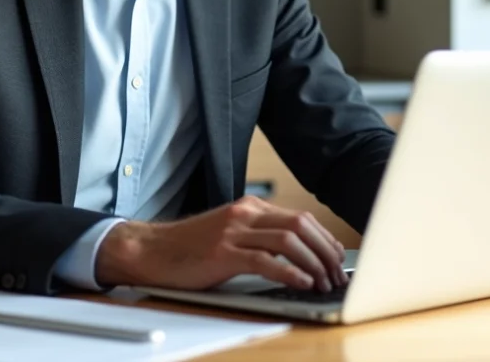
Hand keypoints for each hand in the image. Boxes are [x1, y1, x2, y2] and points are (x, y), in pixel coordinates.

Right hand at [94, 195, 348, 291]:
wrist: (152, 250)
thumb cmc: (190, 248)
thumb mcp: (230, 234)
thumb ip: (259, 237)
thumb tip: (297, 255)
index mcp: (249, 207)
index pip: (300, 218)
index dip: (324, 240)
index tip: (337, 259)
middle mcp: (244, 214)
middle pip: (301, 225)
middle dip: (325, 251)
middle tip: (337, 274)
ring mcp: (233, 232)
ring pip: (288, 241)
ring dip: (313, 263)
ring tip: (323, 282)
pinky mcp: (223, 253)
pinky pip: (265, 261)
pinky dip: (289, 272)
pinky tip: (301, 283)